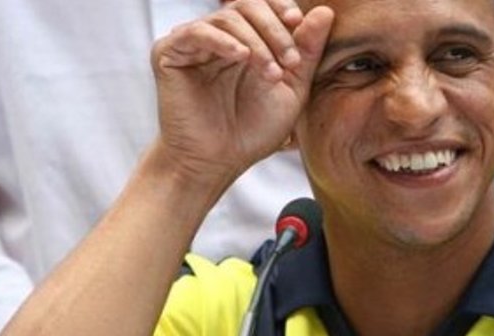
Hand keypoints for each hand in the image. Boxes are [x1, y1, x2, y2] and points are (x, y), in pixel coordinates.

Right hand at [150, 0, 333, 182]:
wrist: (219, 162)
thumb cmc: (253, 131)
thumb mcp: (292, 88)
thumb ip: (307, 51)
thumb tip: (325, 12)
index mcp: (244, 40)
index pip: (262, 5)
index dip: (281, 7)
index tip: (298, 22)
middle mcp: (218, 37)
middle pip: (246, 6)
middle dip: (274, 30)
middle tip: (290, 61)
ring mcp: (192, 44)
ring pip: (226, 18)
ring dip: (256, 42)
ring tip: (270, 74)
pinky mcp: (168, 54)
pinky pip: (196, 32)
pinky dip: (222, 41)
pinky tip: (240, 57)